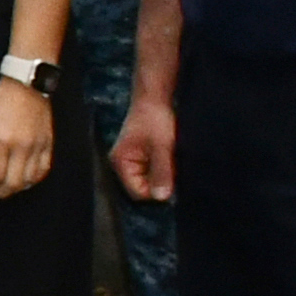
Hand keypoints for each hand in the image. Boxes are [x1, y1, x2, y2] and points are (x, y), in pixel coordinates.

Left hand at [0, 76, 54, 198]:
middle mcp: (22, 146)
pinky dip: (34, 179)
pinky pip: (44, 169)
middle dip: (0, 192)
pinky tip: (25, 179)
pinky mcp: (49, 143)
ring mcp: (38, 146)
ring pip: (30, 180)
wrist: (27, 84)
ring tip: (7, 187)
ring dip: (17, 188)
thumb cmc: (1, 100)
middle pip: (13, 183)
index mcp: (2, 140)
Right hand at [109, 87, 175, 203]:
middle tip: (173, 169)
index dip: (156, 192)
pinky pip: (153, 172)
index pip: (138, 192)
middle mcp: (123, 164)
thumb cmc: (155, 119)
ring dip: (163, 175)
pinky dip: (163, 169)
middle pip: (143, 188)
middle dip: (160, 183)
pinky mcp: (142, 157)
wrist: (155, 97)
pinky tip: (170, 159)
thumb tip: (162, 198)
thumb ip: (161, 172)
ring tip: (172, 161)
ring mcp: (132, 161)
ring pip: (150, 180)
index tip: (173, 183)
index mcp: (121, 162)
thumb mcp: (162, 146)